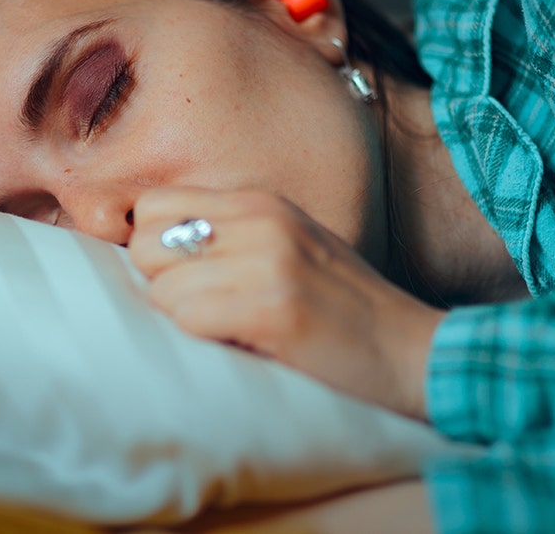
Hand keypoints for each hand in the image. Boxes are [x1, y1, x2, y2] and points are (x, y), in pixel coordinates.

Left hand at [128, 187, 444, 419]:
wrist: (413, 352)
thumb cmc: (341, 310)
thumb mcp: (285, 248)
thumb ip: (226, 238)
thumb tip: (142, 252)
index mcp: (260, 202)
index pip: (153, 204)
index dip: (154, 250)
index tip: (184, 281)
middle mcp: (262, 220)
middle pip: (144, 242)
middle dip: (160, 285)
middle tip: (203, 310)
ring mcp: (269, 261)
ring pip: (162, 287)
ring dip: (184, 320)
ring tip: (229, 329)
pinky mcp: (274, 307)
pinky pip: (188, 318)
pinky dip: (204, 339)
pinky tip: (243, 342)